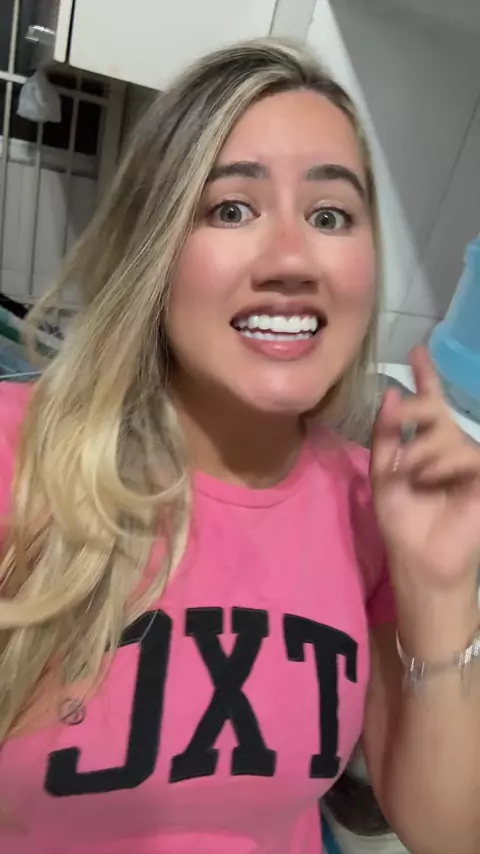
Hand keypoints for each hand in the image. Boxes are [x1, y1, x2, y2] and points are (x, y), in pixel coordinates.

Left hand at [370, 346, 479, 589]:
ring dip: (423, 455)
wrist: (420, 558)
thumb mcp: (384, 473)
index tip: (417, 350)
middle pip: (433, 411)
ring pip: (446, 434)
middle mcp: (450, 446)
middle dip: (415, 418)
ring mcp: (469, 461)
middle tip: (401, 452)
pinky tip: (432, 481)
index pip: (429, 403)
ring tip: (415, 480)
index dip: (425, 376)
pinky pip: (467, 454)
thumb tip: (392, 394)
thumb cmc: (403, 521)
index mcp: (426, 444)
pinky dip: (444, 465)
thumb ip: (386, 434)